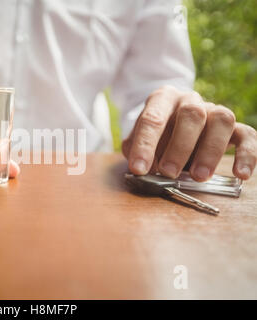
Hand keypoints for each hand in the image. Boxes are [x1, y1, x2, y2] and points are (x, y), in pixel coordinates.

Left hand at [122, 85, 256, 180]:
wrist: (173, 123)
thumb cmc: (155, 133)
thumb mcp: (137, 139)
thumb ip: (136, 151)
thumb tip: (142, 169)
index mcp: (163, 99)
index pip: (153, 118)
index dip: (144, 144)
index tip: (138, 169)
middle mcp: (190, 101)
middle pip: (191, 115)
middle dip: (179, 146)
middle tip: (168, 172)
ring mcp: (214, 111)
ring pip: (222, 121)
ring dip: (211, 151)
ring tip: (198, 176)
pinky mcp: (234, 127)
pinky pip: (248, 135)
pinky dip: (247, 155)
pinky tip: (241, 174)